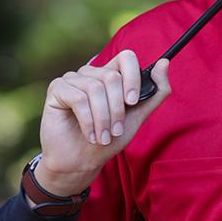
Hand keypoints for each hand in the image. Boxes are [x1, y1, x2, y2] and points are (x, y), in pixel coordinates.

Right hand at [36, 53, 170, 195]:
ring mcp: (72, 79)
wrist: (82, 162)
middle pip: (112, 77)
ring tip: (103, 137)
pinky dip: (88, 121)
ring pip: (95, 88)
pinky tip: (90, 135)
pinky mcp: (57, 89)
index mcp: (110, 75)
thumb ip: (154, 92)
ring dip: (103, 119)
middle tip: (115, 131)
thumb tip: (164, 63)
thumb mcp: (137, 116)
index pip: (126, 58)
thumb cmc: (109, 139)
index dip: (132, 77)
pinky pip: (78, 98)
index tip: (133, 102)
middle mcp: (91, 73)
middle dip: (117, 109)